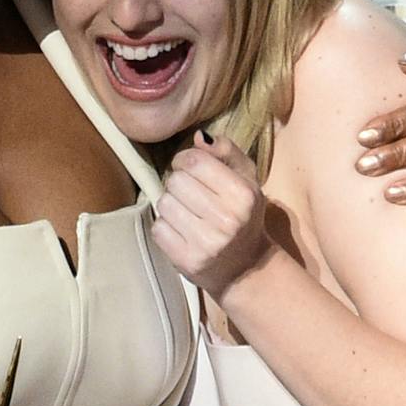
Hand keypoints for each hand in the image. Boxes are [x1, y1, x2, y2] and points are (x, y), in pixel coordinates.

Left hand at [152, 132, 268, 299]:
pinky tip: (181, 231)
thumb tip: (199, 137)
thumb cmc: (243, 217)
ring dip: (170, 205)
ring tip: (186, 212)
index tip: (187, 167)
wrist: (246, 268)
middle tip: (189, 194)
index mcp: (243, 195)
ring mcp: (206, 242)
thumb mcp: (247, 181)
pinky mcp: (187, 260)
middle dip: (178, 183)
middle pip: (176, 181)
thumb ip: (227, 153)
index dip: (184, 159)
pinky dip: (165, 228)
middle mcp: (227, 219)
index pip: (195, 161)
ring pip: (164, 204)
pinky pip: (158, 229)